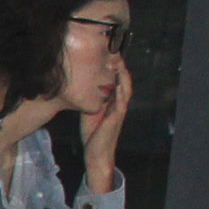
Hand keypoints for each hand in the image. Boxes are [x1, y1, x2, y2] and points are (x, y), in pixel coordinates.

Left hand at [81, 64, 131, 191]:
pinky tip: (119, 85)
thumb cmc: (93, 134)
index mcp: (113, 104)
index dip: (116, 70)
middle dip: (121, 68)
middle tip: (118, 54)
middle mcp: (118, 106)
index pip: (117, 82)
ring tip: (120, 65)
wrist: (96, 154)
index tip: (111, 56)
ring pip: (125, 91)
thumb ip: (90, 101)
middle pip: (124, 83)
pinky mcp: (115, 120)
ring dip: (123, 77)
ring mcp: (119, 113)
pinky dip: (121, 94)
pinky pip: (120, 105)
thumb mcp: (89, 113)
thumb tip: (82, 89)